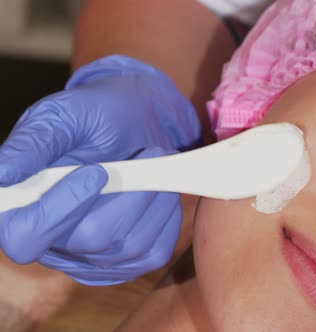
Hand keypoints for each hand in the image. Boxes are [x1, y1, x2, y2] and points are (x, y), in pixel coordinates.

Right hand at [0, 55, 200, 284]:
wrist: (135, 124)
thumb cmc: (92, 118)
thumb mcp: (60, 116)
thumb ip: (33, 143)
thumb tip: (1, 175)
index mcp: (23, 209)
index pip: (25, 237)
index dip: (59, 210)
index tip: (96, 171)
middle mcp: (56, 242)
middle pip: (90, 240)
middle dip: (128, 195)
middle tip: (148, 152)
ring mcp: (95, 258)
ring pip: (129, 247)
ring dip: (153, 199)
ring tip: (157, 162)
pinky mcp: (130, 262)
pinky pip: (154, 252)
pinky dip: (166, 217)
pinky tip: (161, 191)